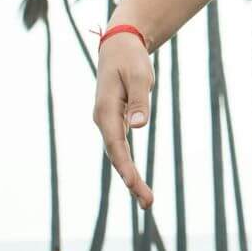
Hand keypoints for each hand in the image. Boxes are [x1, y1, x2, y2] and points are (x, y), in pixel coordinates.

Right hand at [94, 35, 155, 208]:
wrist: (119, 46)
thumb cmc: (130, 59)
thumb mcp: (139, 75)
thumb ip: (138, 101)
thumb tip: (139, 125)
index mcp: (106, 110)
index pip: (115, 144)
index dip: (125, 166)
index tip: (134, 184)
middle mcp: (103, 120)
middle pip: (116, 156)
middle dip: (131, 181)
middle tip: (148, 204)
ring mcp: (108, 123)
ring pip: (118, 155)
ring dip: (130, 178)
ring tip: (146, 202)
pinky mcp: (115, 122)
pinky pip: (121, 149)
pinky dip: (128, 167)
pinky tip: (136, 183)